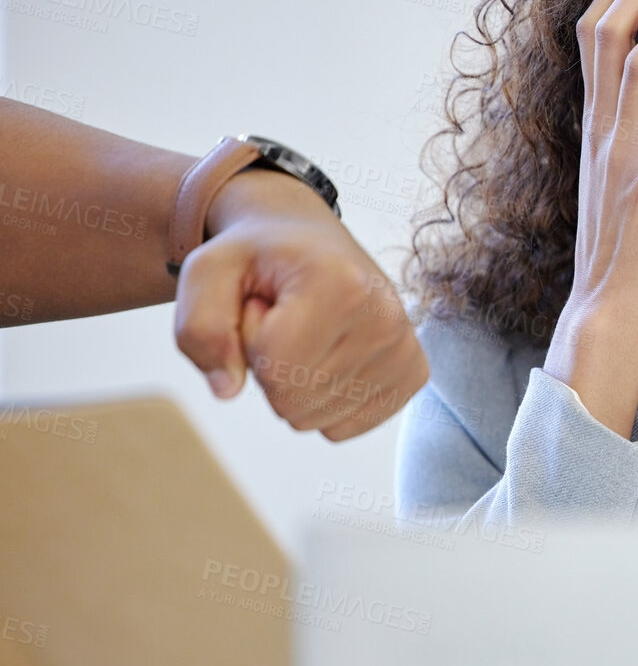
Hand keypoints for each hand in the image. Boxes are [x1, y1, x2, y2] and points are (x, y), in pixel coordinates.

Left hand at [174, 169, 428, 439]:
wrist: (308, 239)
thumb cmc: (257, 256)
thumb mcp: (206, 272)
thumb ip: (198, 327)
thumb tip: (227, 390)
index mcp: (342, 286)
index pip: (276, 371)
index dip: (248, 346)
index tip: (261, 305)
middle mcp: (386, 319)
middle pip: (295, 401)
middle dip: (270, 369)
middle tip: (281, 320)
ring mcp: (405, 350)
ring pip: (317, 419)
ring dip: (295, 383)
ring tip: (303, 333)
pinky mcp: (412, 374)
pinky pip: (344, 426)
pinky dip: (322, 401)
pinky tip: (327, 356)